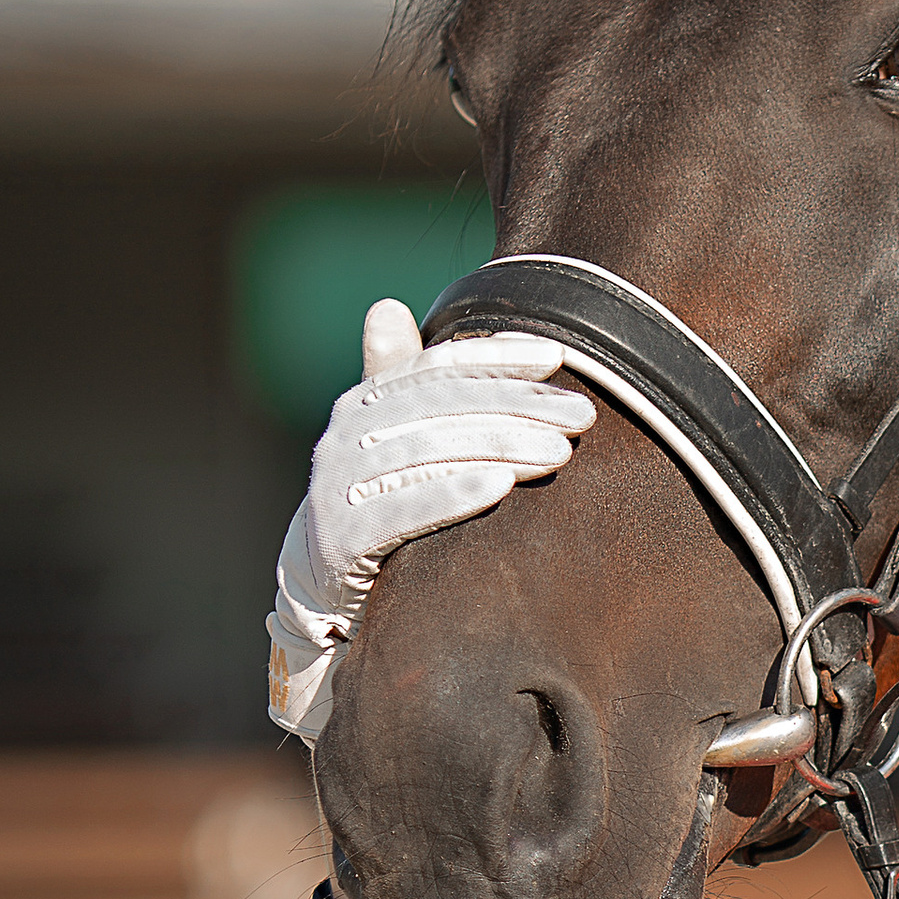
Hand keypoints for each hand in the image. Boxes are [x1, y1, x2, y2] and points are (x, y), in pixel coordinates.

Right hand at [266, 301, 592, 739]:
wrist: (318, 593)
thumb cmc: (373, 505)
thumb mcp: (385, 442)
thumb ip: (398, 382)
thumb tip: (387, 305)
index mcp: (364, 404)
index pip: (436, 368)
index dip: (496, 358)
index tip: (559, 357)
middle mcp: (345, 436)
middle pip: (442, 408)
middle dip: (518, 407)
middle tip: (581, 415)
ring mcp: (338, 486)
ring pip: (430, 454)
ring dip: (499, 448)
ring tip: (559, 452)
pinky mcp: (340, 539)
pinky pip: (402, 510)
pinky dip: (452, 495)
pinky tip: (501, 487)